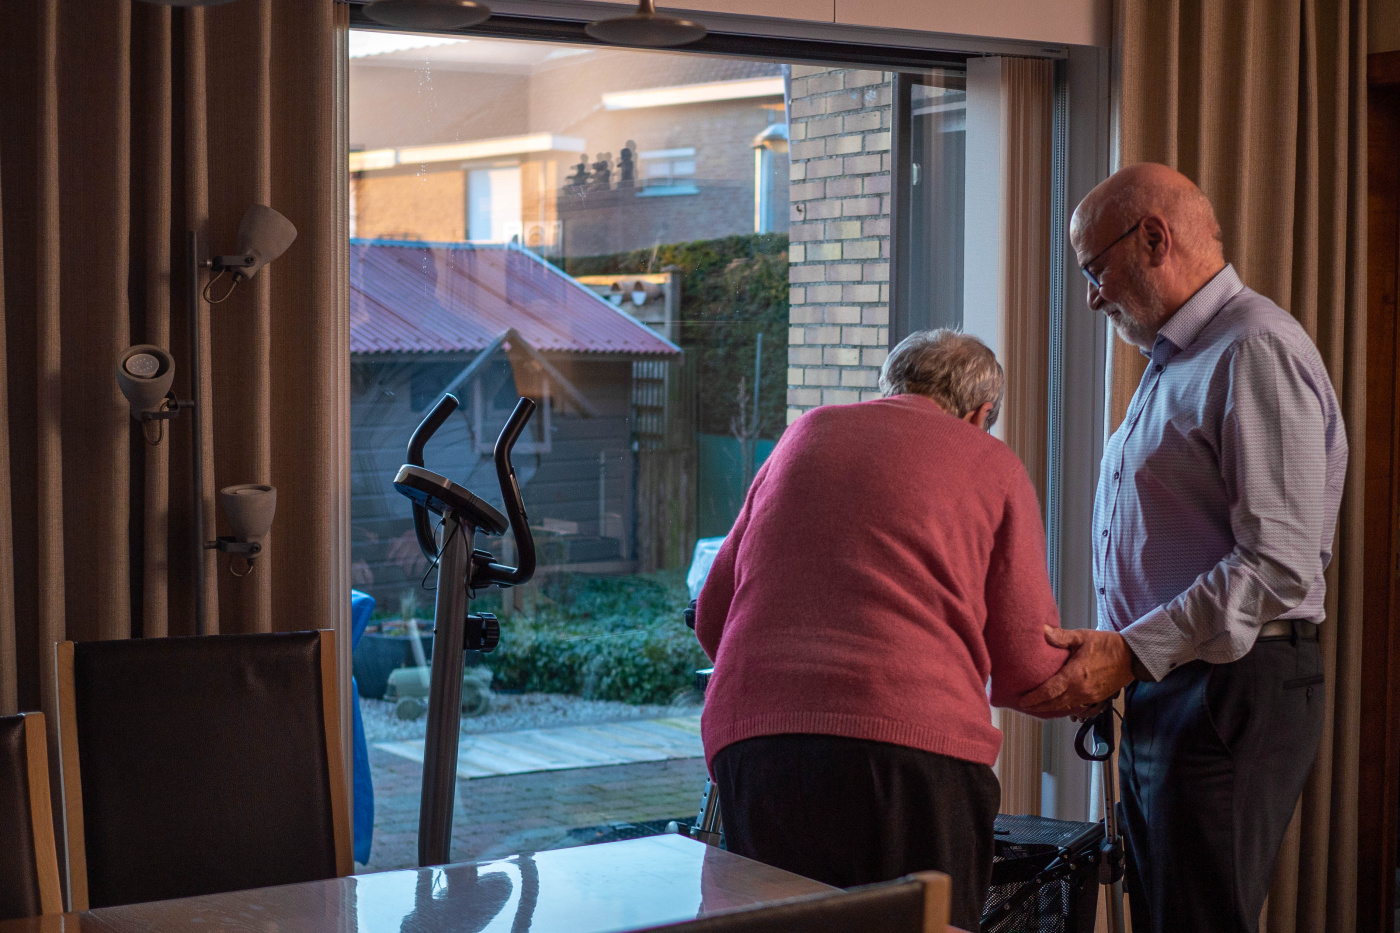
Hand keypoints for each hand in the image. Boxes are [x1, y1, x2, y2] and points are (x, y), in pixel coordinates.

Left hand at [1019, 627, 1135, 715]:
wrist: (1133, 656)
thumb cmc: (1107, 645)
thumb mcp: (1082, 637)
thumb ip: (1061, 636)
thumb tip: (1042, 630)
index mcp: (1075, 676)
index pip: (1049, 692)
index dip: (1034, 698)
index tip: (1021, 701)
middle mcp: (1081, 690)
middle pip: (1054, 704)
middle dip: (1037, 707)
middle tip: (1023, 706)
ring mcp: (1090, 696)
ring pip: (1065, 707)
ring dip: (1049, 709)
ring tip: (1035, 707)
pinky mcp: (1096, 698)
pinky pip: (1076, 706)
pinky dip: (1063, 707)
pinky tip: (1056, 704)